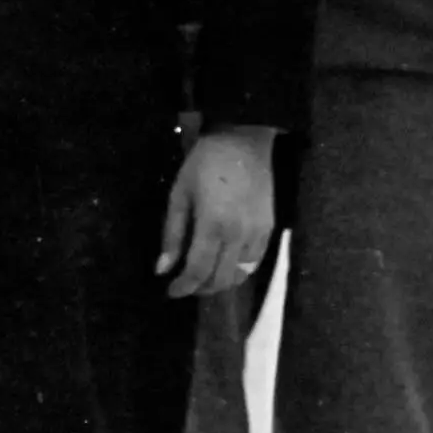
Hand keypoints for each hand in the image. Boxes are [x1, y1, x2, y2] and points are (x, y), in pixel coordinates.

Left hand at [158, 126, 276, 296]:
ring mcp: (258, 233)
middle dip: (200, 288)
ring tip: (204, 278)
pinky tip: (226, 265)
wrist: (245, 141)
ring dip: (221, 282)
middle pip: (221, 278)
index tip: (170, 291)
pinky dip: (239, 271)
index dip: (183, 286)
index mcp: (213, 225)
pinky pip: (255, 262)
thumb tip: (162, 268)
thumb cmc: (205, 163)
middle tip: (185, 286)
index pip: (198, 270)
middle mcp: (239, 235)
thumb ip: (172, 234)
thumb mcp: (179, 195)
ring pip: (241, 274)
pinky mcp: (269, 229)